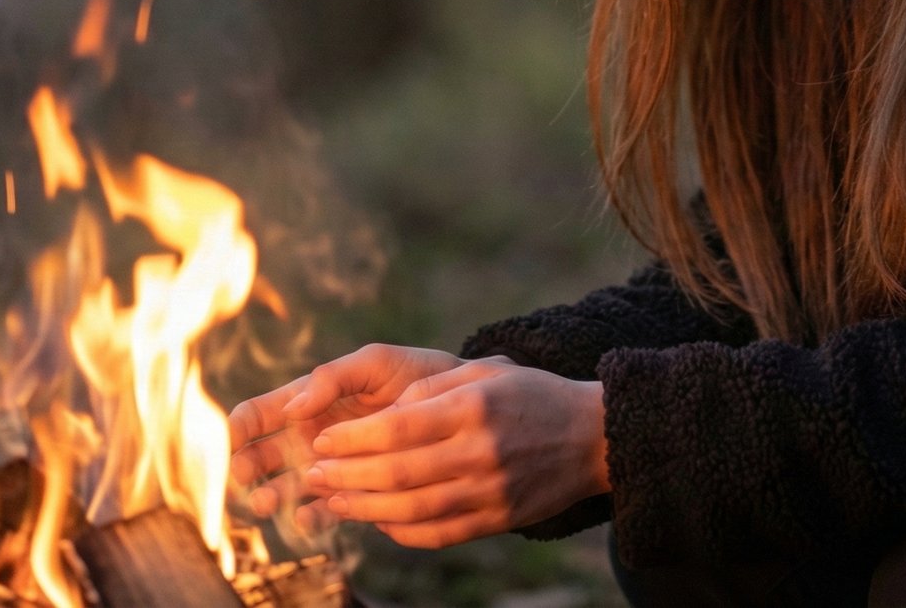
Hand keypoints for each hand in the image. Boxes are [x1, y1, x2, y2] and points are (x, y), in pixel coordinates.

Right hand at [228, 343, 466, 532]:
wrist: (459, 406)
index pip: (257, 415)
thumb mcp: (374, 363)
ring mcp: (329, 466)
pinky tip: (308, 517)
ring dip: (272, 497)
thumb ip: (332, 377)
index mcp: (308, 402)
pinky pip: (322, 510)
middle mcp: (311, 437)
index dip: (239, 428)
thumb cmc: (415, 375)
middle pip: (261, 457)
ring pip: (285, 488)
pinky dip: (310, 517)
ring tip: (269, 501)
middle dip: (247, 468)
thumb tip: (291, 408)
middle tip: (247, 476)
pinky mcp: (352, 492)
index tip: (237, 439)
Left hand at [301, 356, 608, 549]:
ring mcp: (490, 491)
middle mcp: (481, 451)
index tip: (322, 441)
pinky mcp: (497, 520)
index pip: (398, 427)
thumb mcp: (486, 372)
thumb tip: (379, 418)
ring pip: (412, 510)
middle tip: (314, 473)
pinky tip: (376, 520)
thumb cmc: (531, 396)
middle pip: (397, 473)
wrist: (591, 437)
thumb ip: (430, 390)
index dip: (352, 439)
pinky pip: (438, 535)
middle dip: (346, 476)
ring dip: (363, 508)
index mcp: (474, 407)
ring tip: (333, 500)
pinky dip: (400, 531)